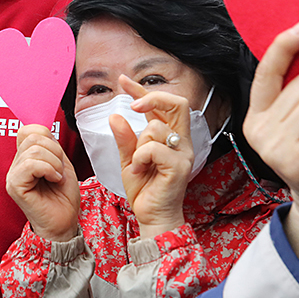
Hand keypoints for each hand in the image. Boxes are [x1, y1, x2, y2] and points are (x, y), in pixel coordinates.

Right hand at [6, 124, 80, 241]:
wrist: (65, 222)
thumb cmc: (63, 197)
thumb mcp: (61, 163)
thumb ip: (51, 146)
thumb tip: (44, 129)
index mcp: (25, 158)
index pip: (28, 130)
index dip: (47, 136)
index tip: (57, 156)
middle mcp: (16, 165)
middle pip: (32, 136)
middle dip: (55, 151)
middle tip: (59, 170)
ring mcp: (13, 175)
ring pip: (33, 150)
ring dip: (54, 162)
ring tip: (57, 177)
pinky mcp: (14, 186)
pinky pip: (30, 164)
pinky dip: (48, 169)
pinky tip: (53, 180)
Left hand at [110, 76, 192, 238]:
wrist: (151, 216)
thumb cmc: (144, 190)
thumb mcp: (128, 160)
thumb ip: (124, 138)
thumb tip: (114, 115)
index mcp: (169, 137)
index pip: (162, 105)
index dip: (142, 90)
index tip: (123, 81)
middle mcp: (181, 142)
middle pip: (178, 103)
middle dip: (153, 97)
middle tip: (132, 105)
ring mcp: (183, 153)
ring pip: (156, 127)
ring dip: (138, 143)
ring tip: (137, 164)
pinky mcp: (180, 166)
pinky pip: (154, 148)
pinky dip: (141, 156)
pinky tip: (141, 169)